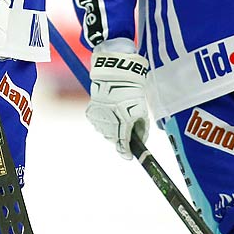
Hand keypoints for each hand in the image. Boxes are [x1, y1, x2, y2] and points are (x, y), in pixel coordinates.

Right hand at [84, 40, 149, 158]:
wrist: (114, 77)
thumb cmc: (132, 93)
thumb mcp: (142, 111)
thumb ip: (142, 128)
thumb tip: (141, 140)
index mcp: (122, 126)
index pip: (123, 147)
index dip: (127, 153)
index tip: (129, 157)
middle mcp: (108, 126)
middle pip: (114, 140)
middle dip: (120, 138)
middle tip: (126, 130)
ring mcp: (98, 120)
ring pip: (105, 132)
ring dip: (112, 129)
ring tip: (117, 117)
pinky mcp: (91, 114)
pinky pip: (98, 122)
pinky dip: (104, 120)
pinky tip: (109, 111)